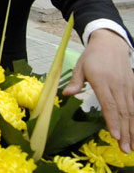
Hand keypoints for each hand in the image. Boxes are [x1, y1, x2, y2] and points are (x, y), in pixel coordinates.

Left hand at [63, 29, 133, 152]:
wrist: (111, 43)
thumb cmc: (92, 56)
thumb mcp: (80, 66)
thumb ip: (75, 82)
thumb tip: (65, 94)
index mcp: (102, 81)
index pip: (109, 104)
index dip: (113, 121)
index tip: (115, 136)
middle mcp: (117, 85)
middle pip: (123, 112)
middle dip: (125, 132)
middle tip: (125, 149)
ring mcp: (127, 86)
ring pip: (132, 111)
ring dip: (133, 129)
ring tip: (132, 146)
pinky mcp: (133, 85)